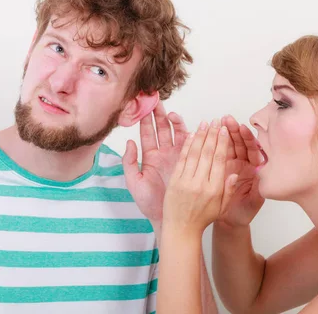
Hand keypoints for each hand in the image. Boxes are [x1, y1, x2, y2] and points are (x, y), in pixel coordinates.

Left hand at [123, 101, 188, 222]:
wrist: (168, 218)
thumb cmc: (149, 203)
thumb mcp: (134, 183)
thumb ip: (129, 163)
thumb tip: (129, 142)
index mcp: (149, 158)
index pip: (146, 133)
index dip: (144, 120)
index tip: (141, 105)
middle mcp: (163, 153)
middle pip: (161, 128)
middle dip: (158, 114)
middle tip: (155, 99)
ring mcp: (176, 155)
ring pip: (174, 132)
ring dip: (172, 120)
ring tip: (168, 111)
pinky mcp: (188, 160)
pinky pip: (188, 142)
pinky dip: (186, 132)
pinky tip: (183, 124)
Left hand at [162, 119, 237, 235]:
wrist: (182, 229)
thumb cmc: (203, 219)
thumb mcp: (222, 207)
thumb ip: (228, 190)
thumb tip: (234, 173)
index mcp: (215, 189)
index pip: (220, 160)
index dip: (222, 143)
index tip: (224, 130)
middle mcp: (201, 184)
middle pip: (208, 154)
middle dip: (212, 135)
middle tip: (216, 121)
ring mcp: (186, 182)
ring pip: (195, 154)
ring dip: (200, 137)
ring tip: (205, 124)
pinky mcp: (175, 181)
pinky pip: (182, 160)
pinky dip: (186, 146)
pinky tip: (191, 135)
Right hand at [217, 115, 264, 227]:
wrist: (229, 220)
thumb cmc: (243, 212)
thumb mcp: (253, 203)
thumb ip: (258, 191)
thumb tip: (261, 176)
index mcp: (255, 170)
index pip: (253, 150)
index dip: (248, 139)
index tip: (243, 129)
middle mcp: (245, 164)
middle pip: (241, 143)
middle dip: (235, 130)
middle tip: (227, 119)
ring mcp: (232, 163)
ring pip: (230, 144)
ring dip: (225, 132)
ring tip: (219, 121)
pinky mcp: (220, 166)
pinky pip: (218, 151)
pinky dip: (215, 142)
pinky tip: (210, 132)